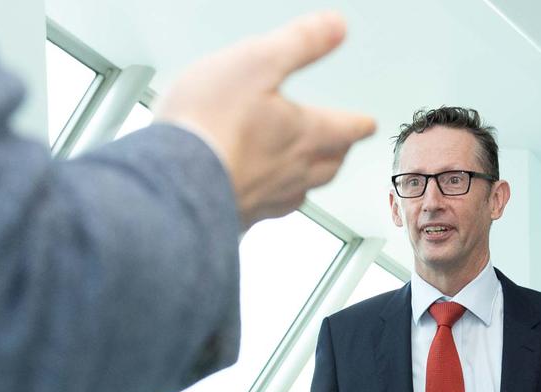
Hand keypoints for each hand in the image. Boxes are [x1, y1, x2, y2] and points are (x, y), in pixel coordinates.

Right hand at [155, 11, 375, 226]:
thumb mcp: (257, 61)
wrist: (172, 179)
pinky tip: (263, 198)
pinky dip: (274, 201)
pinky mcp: (239, 216)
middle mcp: (293, 171)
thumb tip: (336, 26)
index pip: (345, 129)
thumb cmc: (210, 121)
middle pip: (330, 165)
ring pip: (303, 191)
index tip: (368, 124)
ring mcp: (267, 198)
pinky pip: (267, 210)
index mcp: (304, 134)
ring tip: (313, 172)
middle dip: (340, 152)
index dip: (359, 123)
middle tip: (344, 147)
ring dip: (313, 179)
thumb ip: (300, 43)